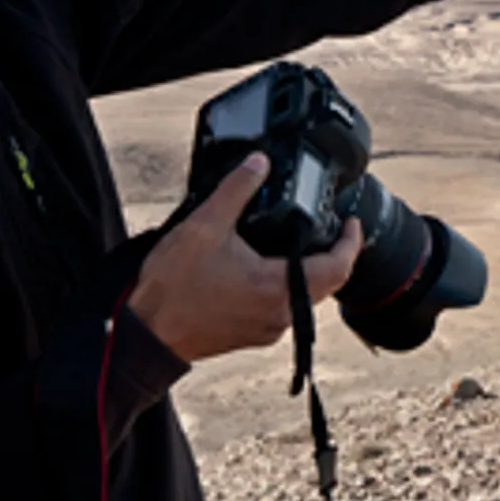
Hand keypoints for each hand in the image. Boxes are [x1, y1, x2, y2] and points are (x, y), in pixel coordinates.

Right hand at [126, 154, 363, 363]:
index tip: (352, 224)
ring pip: (304, 298)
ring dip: (307, 272)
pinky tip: (265, 269)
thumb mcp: (203, 227)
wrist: (148, 333)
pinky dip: (285, 287)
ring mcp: (266, 328)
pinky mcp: (252, 335)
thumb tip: (258, 164)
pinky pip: (282, 309)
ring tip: (297, 244)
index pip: (337, 268)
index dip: (351, 243)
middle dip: (332, 256)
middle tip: (330, 230)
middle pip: (326, 285)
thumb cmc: (172, 289)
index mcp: (275, 287)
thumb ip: (236, 191)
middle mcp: (278, 314)